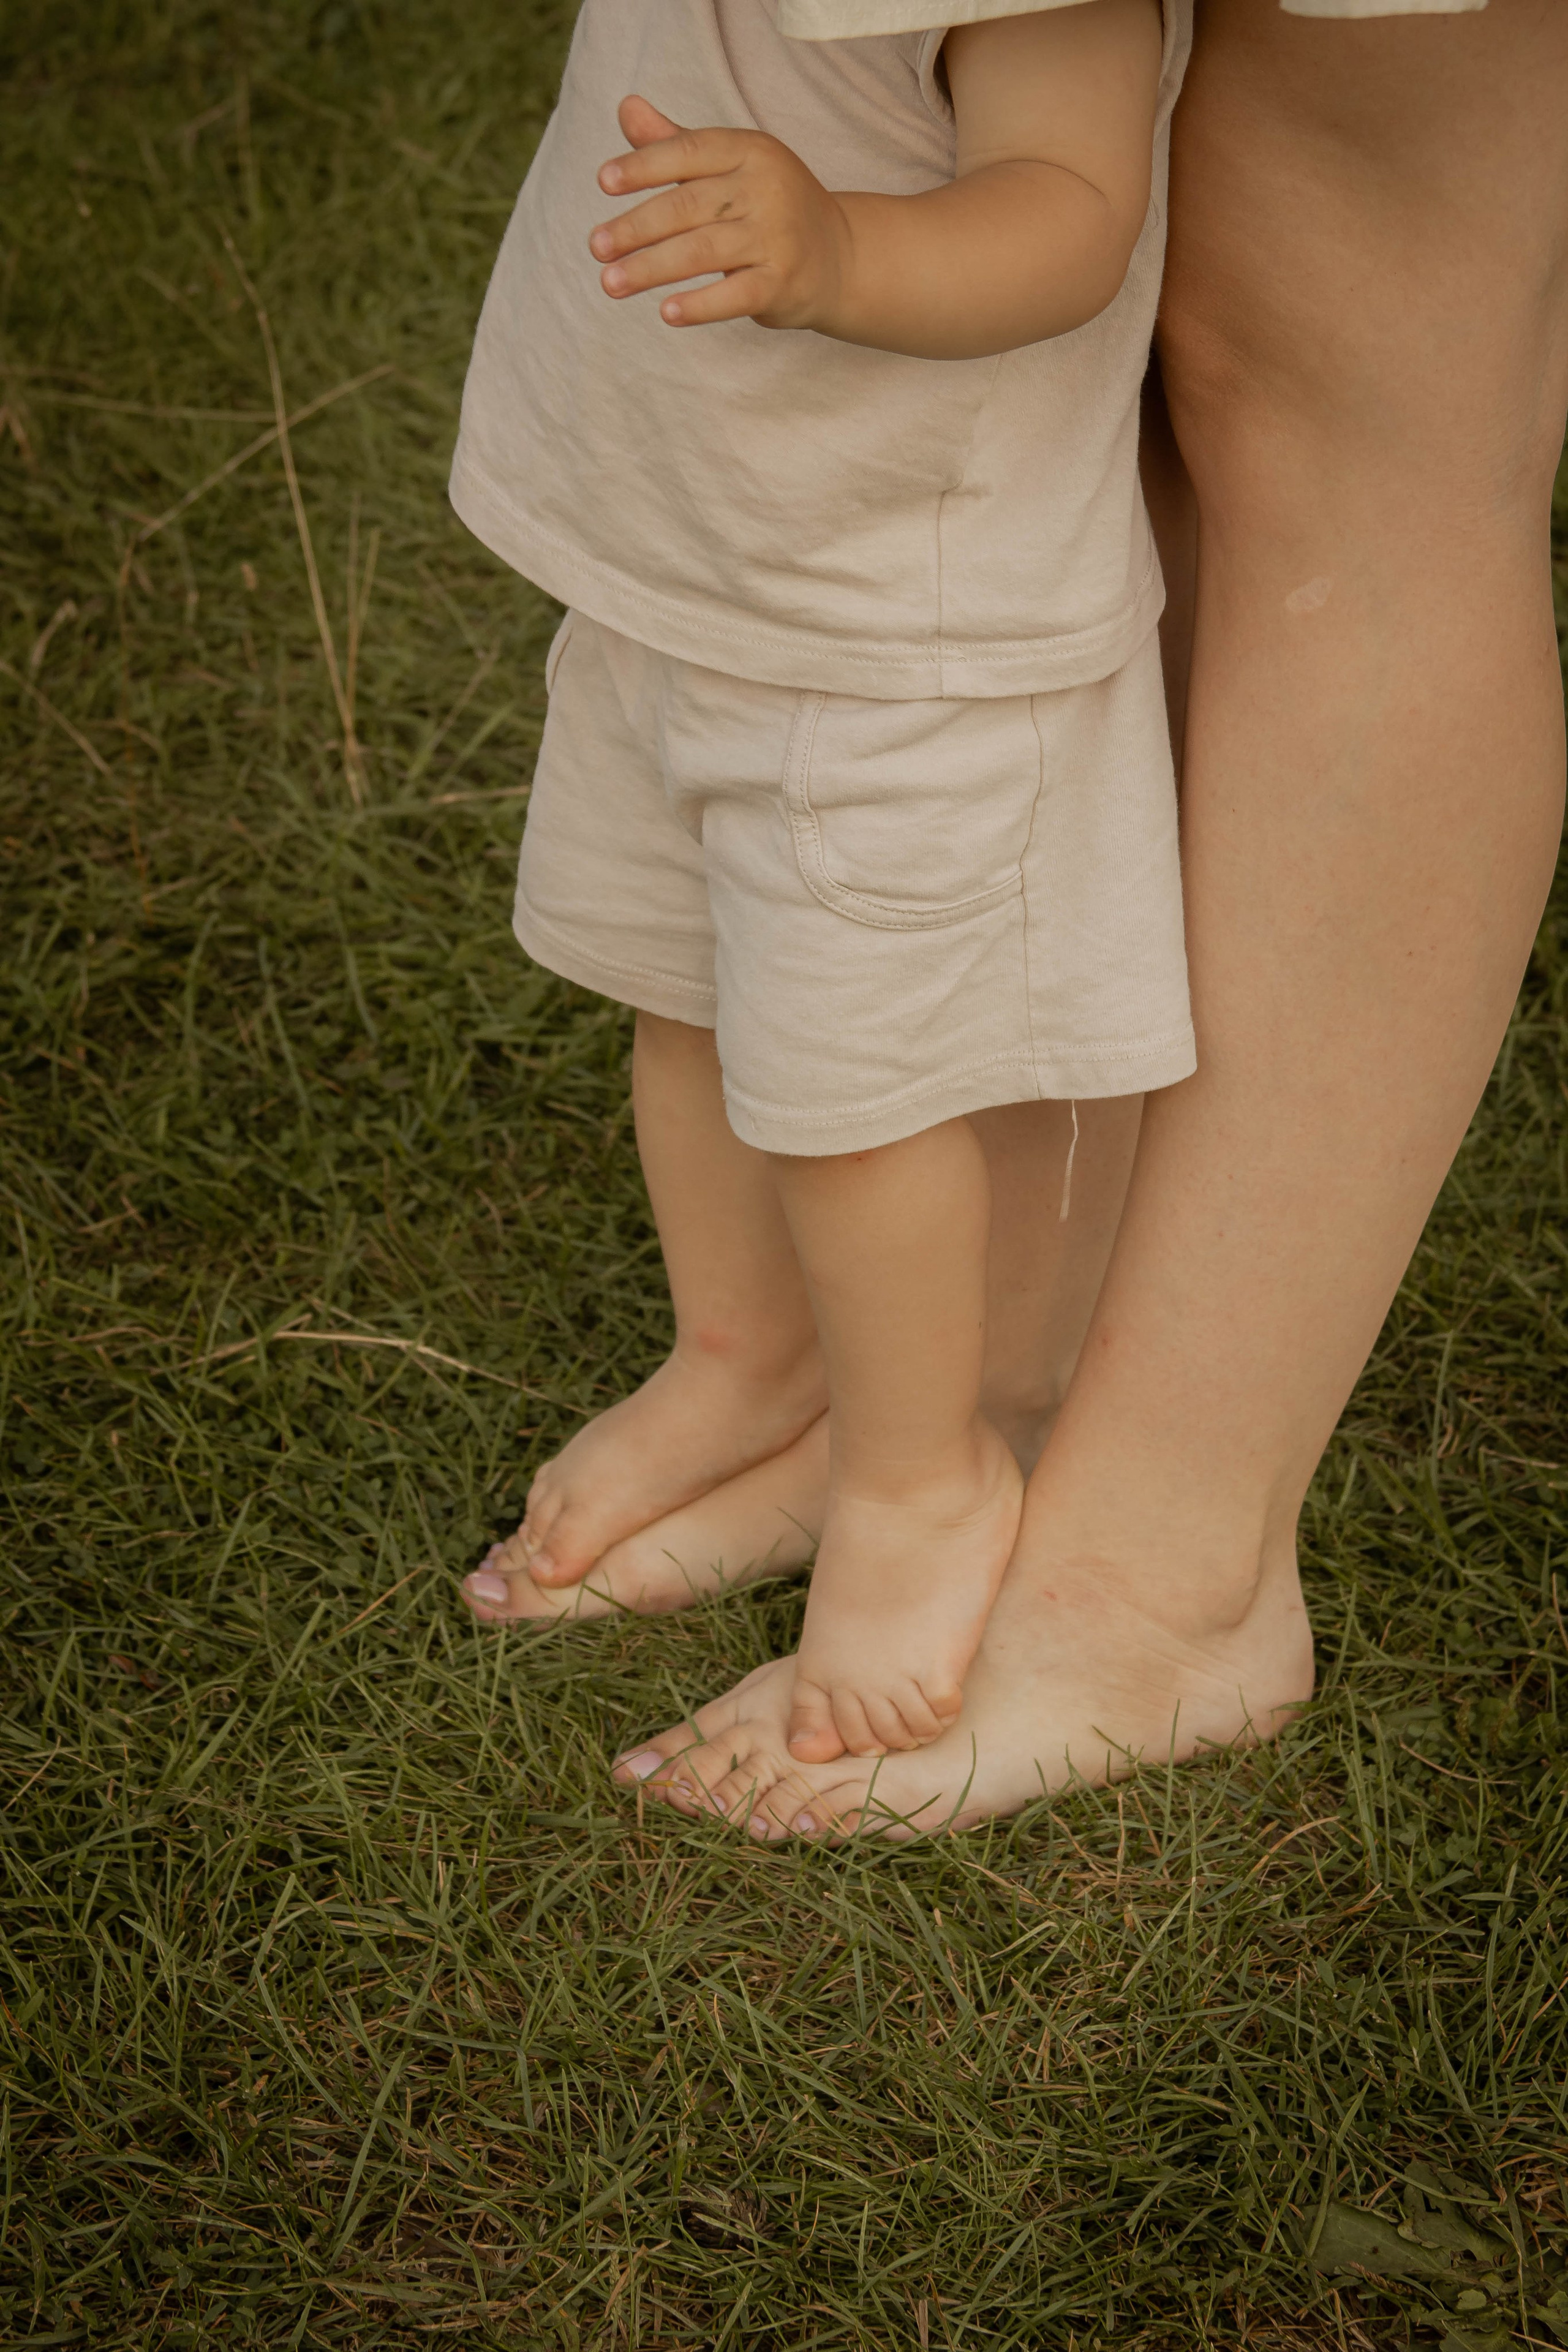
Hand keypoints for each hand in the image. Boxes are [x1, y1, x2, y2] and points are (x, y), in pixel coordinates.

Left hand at [589, 94, 851, 330]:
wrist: (838, 255)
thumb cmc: (767, 207)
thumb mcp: (728, 167)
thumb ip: (674, 143)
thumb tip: (625, 107)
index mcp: (749, 150)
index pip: (688, 152)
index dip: (644, 166)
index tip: (604, 182)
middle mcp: (766, 188)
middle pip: (688, 206)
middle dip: (636, 228)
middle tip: (596, 246)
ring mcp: (777, 237)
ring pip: (702, 251)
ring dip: (651, 269)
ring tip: (610, 283)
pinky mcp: (783, 282)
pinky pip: (734, 295)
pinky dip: (699, 305)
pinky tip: (666, 312)